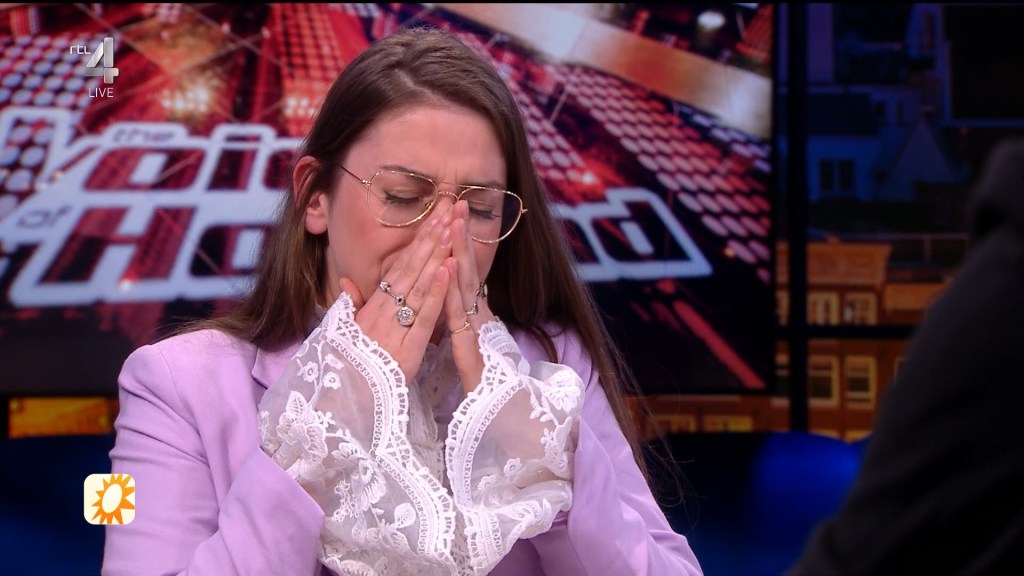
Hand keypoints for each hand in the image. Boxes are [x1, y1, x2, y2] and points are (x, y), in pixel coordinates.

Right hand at [338, 204, 452, 381]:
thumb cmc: (351, 369)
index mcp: (372, 308)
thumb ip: (349, 307)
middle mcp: (382, 312)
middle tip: (448, 206)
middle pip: (411, 268)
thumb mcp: (347, 336)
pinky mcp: (408, 349)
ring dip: (436, 255)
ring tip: (450, 227)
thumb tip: (345, 282)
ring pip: (419, 286)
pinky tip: (447, 270)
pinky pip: (424, 317)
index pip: (399, 267)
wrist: (344, 404)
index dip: (418, 241)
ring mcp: (395, 328)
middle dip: (430, 236)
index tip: (435, 216)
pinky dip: (436, 293)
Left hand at [444, 200, 495, 392]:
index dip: (457, 242)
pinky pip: (458, 317)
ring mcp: (475, 329)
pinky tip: (449, 270)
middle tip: (456, 201)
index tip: (450, 212)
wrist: (503, 414)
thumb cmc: (485, 380)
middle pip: (466, 269)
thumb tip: (457, 297)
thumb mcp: (469, 343)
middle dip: (460, 235)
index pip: (462, 271)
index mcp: (473, 313)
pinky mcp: (470, 348)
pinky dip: (453, 292)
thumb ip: (461, 319)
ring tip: (453, 223)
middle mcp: (477, 315)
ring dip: (459, 254)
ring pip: (464, 286)